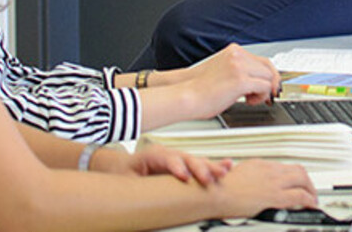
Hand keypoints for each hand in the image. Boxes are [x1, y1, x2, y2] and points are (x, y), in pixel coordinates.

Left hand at [105, 146, 229, 184]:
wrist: (123, 167)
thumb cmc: (124, 173)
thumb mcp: (125, 181)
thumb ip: (134, 187)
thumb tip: (136, 198)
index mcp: (153, 155)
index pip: (167, 159)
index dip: (176, 167)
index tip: (184, 177)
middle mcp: (168, 154)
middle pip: (187, 159)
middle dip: (199, 168)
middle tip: (208, 179)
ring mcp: (178, 159)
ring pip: (197, 161)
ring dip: (211, 168)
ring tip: (223, 173)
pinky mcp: (185, 166)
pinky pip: (201, 165)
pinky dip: (214, 166)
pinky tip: (228, 166)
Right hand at [168, 44, 279, 109]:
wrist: (186, 96)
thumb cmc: (200, 89)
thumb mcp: (223, 71)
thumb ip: (240, 71)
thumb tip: (257, 80)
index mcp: (233, 51)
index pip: (261, 60)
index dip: (268, 75)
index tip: (270, 86)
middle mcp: (238, 55)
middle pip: (268, 67)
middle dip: (270, 83)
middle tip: (265, 95)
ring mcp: (239, 66)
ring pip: (268, 77)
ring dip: (263, 91)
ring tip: (249, 99)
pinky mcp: (241, 80)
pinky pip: (264, 88)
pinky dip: (261, 97)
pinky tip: (248, 101)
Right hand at [208, 160, 317, 217]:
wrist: (215, 193)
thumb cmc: (219, 188)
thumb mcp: (234, 175)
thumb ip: (244, 176)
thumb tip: (239, 177)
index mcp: (259, 165)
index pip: (282, 167)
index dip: (291, 175)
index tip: (294, 182)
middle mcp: (269, 171)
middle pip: (297, 170)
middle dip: (306, 180)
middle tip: (309, 190)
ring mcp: (273, 182)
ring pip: (303, 179)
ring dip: (311, 189)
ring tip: (312, 198)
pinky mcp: (275, 196)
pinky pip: (300, 196)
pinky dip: (309, 200)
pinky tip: (311, 206)